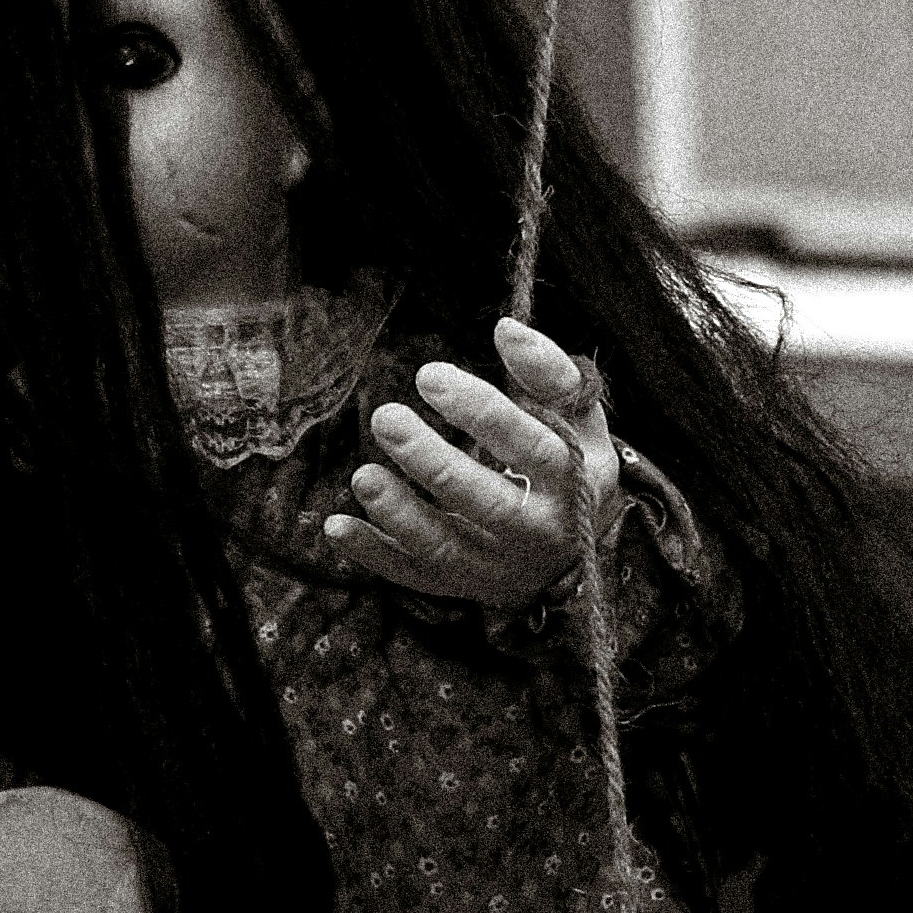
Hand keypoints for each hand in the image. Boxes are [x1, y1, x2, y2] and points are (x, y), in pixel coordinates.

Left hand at [321, 320, 618, 613]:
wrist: (573, 545)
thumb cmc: (565, 460)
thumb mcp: (577, 416)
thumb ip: (547, 371)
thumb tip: (505, 328)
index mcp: (576, 481)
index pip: (530, 446)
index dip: (480, 411)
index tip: (428, 377)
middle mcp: (541, 531)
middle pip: (486, 502)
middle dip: (433, 462)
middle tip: (385, 417)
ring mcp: (499, 565)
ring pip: (445, 547)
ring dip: (399, 514)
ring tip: (362, 476)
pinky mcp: (462, 584)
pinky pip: (414, 575)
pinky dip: (374, 555)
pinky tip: (336, 526)